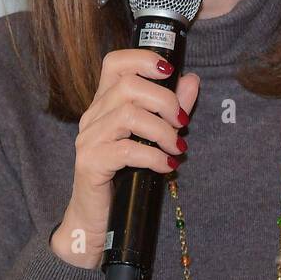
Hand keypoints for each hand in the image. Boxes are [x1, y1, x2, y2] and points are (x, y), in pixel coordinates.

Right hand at [52, 50, 199, 267]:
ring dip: (162, 130)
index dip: (142, 58)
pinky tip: (167, 166)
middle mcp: (93, 115)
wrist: (96, 220)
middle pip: (129, 85)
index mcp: (105, 102)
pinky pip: (126, 150)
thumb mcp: (152, 137)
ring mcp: (89, 138)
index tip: (169, 70)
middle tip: (182, 123)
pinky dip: (154, 156)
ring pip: (129, 115)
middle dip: (164, 100)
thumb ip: (171, 108)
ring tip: (176, 148)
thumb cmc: (124, 175)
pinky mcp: (90, 163)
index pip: (115, 62)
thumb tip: (191, 79)